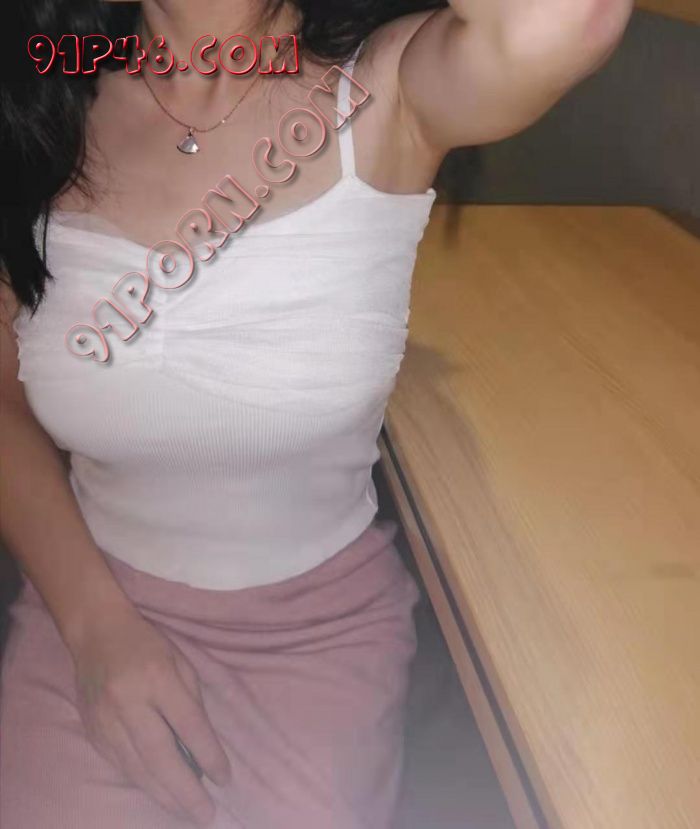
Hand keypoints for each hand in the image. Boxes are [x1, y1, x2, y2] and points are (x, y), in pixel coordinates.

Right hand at [70, 604, 230, 825]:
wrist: (97, 633)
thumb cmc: (147, 645)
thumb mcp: (180, 663)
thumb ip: (191, 703)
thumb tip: (201, 750)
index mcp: (158, 678)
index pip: (188, 724)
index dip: (208, 755)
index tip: (225, 779)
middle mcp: (129, 702)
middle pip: (160, 755)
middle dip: (185, 790)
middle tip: (206, 814)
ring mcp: (106, 720)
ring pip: (137, 768)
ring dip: (164, 795)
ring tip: (186, 812)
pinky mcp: (92, 732)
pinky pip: (121, 766)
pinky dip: (142, 782)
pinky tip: (159, 793)